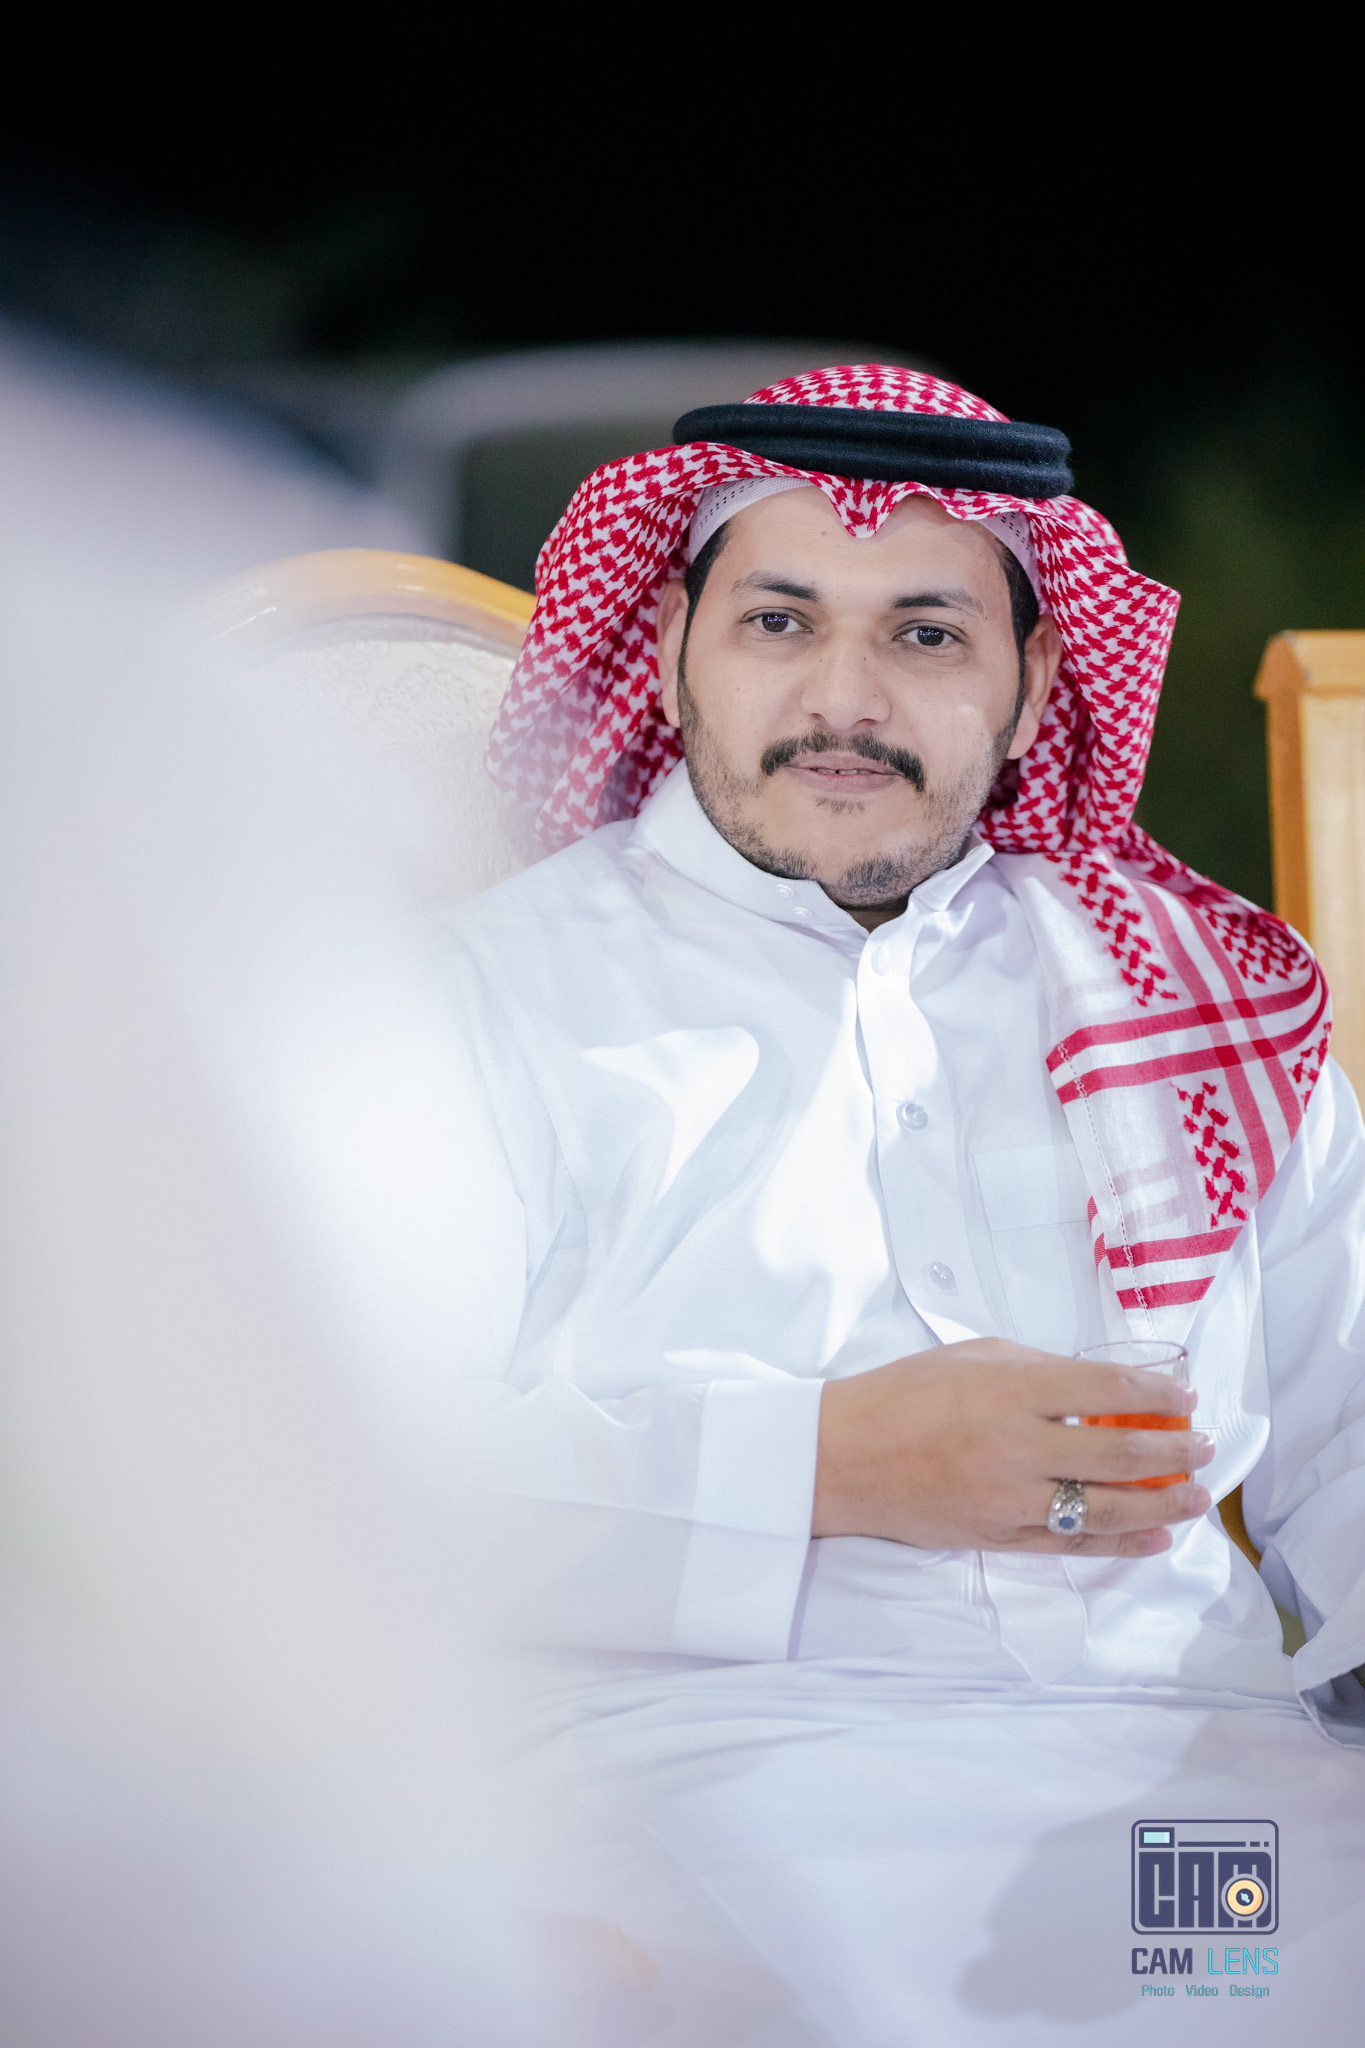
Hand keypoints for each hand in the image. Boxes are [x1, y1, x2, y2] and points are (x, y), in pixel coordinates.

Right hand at [812, 1338, 1213, 1554]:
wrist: (841, 1455)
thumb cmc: (902, 1394)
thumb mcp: (973, 1357)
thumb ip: (1038, 1369)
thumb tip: (1100, 1386)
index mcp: (1010, 1389)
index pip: (1106, 1390)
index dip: (1157, 1394)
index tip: (1187, 1398)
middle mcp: (1016, 1446)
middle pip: (1119, 1451)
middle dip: (1173, 1450)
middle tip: (1204, 1446)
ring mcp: (1008, 1498)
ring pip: (1104, 1507)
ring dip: (1160, 1503)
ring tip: (1195, 1496)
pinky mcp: (997, 1536)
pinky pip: (1070, 1542)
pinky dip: (1117, 1541)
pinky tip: (1152, 1535)